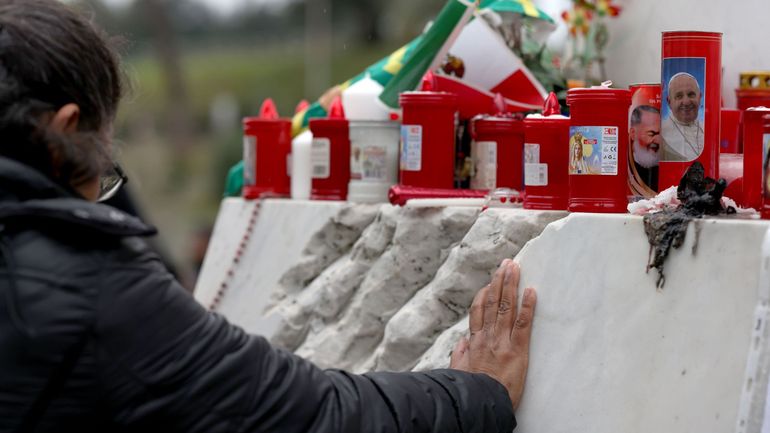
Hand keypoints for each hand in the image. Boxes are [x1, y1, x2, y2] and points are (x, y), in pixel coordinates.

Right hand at [449, 259, 536, 410]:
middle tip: (506, 264)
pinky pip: (523, 324)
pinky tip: (531, 291)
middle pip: (493, 302)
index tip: (491, 281)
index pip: (479, 311)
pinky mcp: (517, 350)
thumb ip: (460, 355)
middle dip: (500, 281)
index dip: (484, 293)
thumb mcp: (459, 372)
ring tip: (515, 268)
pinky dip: (528, 306)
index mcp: (475, 342)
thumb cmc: (470, 392)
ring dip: (511, 285)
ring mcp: (502, 341)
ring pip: (506, 307)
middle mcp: (487, 336)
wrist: (480, 404)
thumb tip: (462, 341)